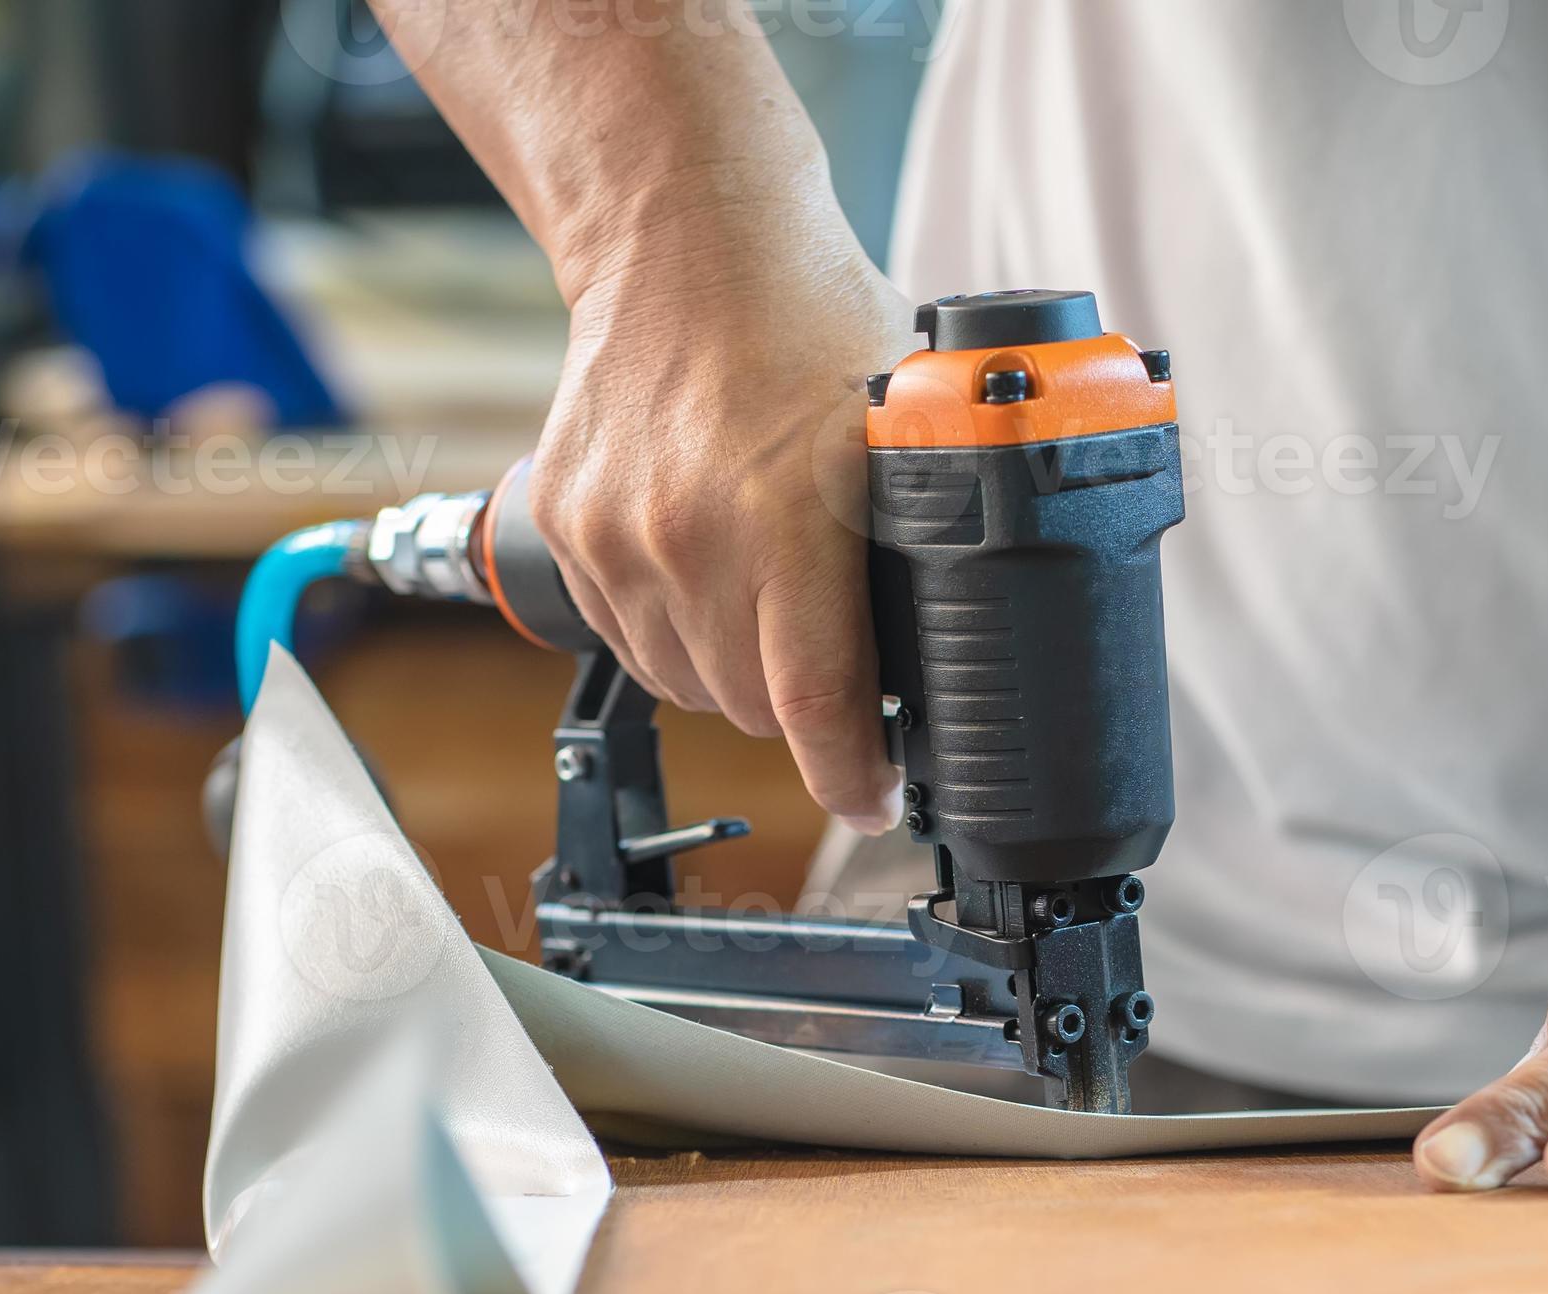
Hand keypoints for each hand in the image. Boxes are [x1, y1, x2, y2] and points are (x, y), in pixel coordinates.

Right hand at [529, 199, 917, 832]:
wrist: (682, 238)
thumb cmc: (806, 316)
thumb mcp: (901, 426)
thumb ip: (932, 529)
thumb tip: (982, 626)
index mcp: (786, 522)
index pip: (815, 708)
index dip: (853, 778)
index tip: (877, 800)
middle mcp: (687, 541)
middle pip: (750, 708)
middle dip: (801, 708)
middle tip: (838, 665)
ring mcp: (615, 538)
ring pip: (685, 682)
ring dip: (732, 672)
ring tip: (769, 606)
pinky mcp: (565, 526)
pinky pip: (626, 635)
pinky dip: (671, 629)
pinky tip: (708, 573)